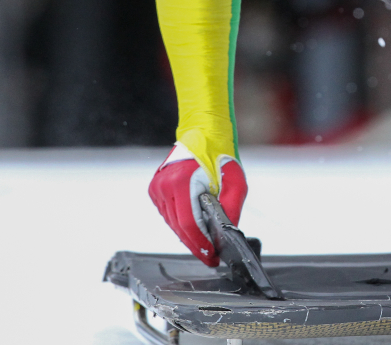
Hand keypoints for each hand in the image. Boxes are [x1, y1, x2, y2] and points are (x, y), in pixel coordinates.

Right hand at [148, 143, 247, 265]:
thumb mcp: (235, 181)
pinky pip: (168, 215)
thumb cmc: (220, 155)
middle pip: (179, 227)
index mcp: (183, 181)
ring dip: (187, 236)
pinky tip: (193, 228)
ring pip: (172, 223)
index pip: (189, 223)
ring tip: (204, 245)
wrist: (203, 133)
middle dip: (195, 244)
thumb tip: (228, 231)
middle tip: (209, 257)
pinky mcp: (155, 189)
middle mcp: (165, 186)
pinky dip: (180, 224)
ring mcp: (157, 188)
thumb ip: (232, 207)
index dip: (200, 243)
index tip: (211, 255)